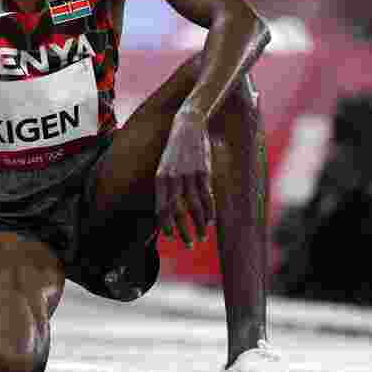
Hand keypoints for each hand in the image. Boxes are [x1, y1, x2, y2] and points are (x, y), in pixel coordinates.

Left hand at [155, 109, 215, 247]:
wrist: (188, 126)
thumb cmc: (175, 151)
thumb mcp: (164, 168)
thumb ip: (166, 188)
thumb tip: (168, 212)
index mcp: (160, 179)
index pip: (161, 208)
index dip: (165, 225)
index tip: (170, 237)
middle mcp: (173, 178)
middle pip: (178, 211)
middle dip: (183, 231)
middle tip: (189, 245)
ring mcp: (189, 175)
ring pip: (194, 207)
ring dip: (199, 225)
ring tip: (201, 237)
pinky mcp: (204, 172)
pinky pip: (207, 196)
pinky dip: (209, 211)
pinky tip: (211, 221)